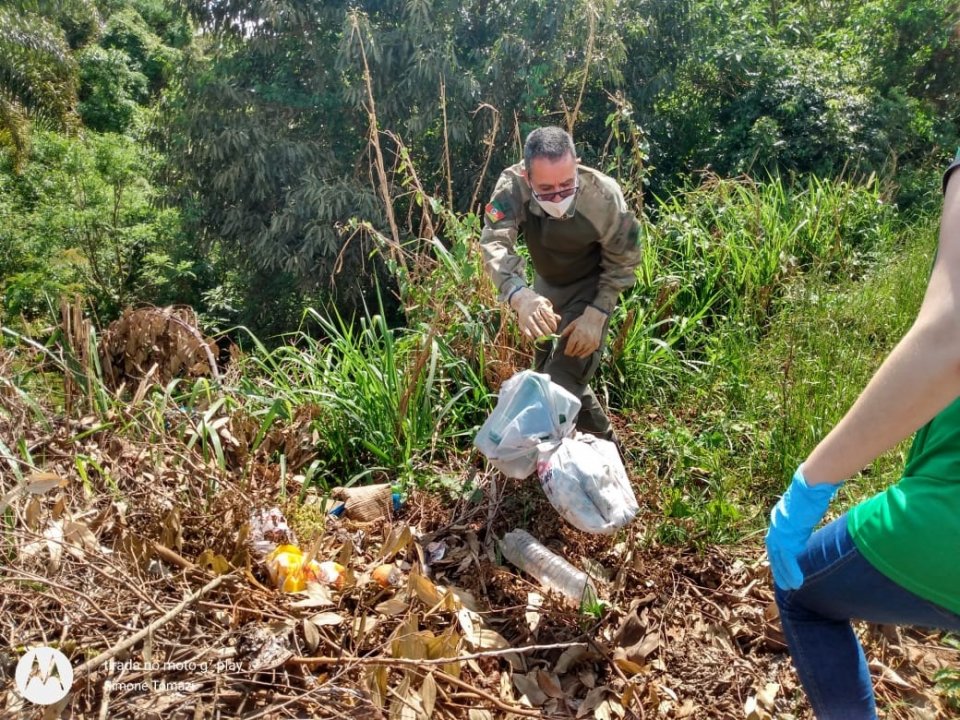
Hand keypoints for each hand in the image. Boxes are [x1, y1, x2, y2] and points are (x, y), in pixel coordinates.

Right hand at [511, 288, 559, 339]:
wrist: (523, 301)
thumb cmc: (538, 304)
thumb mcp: (546, 304)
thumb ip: (552, 313)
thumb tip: (559, 319)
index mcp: (540, 305)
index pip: (547, 315)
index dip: (552, 323)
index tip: (554, 328)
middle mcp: (533, 311)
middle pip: (540, 321)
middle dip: (546, 330)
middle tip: (551, 335)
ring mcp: (526, 317)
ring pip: (533, 326)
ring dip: (539, 334)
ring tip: (544, 340)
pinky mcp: (522, 323)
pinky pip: (526, 330)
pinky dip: (531, 336)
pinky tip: (535, 340)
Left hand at [561, 306, 606, 357]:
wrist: (595, 318)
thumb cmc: (582, 320)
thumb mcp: (572, 324)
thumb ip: (566, 331)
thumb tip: (560, 338)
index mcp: (577, 334)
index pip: (570, 346)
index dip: (567, 351)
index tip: (566, 353)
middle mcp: (584, 339)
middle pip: (575, 350)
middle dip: (572, 353)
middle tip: (570, 353)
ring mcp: (590, 342)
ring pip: (582, 352)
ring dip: (577, 354)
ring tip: (575, 353)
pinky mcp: (595, 344)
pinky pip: (589, 352)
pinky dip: (584, 355)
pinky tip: (581, 355)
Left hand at [765, 465, 841, 589]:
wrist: (810, 485)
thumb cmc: (812, 492)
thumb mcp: (804, 510)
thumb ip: (802, 521)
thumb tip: (808, 522)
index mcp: (779, 518)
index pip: (776, 542)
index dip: (778, 556)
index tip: (781, 567)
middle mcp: (776, 524)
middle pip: (774, 552)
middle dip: (778, 568)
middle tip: (782, 583)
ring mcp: (779, 530)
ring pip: (779, 558)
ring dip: (784, 574)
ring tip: (790, 587)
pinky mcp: (787, 535)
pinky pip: (787, 559)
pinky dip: (791, 571)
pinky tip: (795, 583)